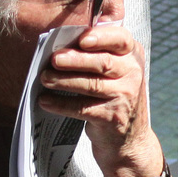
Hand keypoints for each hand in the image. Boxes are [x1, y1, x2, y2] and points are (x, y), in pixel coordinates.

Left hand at [37, 12, 158, 176]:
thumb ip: (100, 52)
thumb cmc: (115, 96)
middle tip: (53, 60)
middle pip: (103, 62)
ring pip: (91, 85)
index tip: (81, 39)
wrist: (129, 139)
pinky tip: (45, 101)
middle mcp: (133, 74)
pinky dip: (61, 104)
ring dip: (64, 81)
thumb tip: (62, 39)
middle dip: (75, 59)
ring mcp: (125, 97)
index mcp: (133, 56)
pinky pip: (83, 108)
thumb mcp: (117, 71)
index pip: (120, 39)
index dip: (100, 37)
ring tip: (44, 78)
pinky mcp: (113, 118)